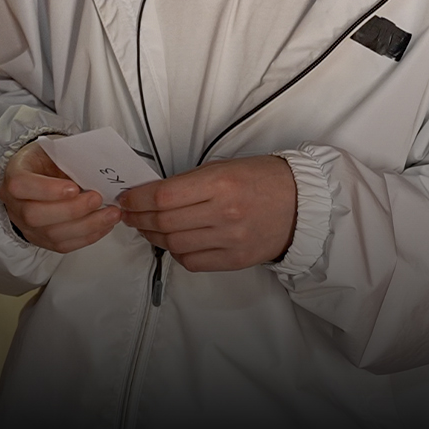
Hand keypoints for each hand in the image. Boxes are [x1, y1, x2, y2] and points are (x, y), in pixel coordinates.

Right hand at [0, 137, 119, 253]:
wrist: (41, 173)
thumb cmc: (49, 160)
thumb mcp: (55, 149)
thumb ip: (69, 158)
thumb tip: (96, 169)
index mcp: (14, 176)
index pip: (21, 186)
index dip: (47, 190)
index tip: (74, 187)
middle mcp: (15, 205)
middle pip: (35, 216)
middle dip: (71, 210)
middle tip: (97, 199)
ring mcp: (27, 226)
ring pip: (52, 235)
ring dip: (86, 226)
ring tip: (111, 214)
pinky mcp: (41, 240)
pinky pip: (63, 245)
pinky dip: (88, 237)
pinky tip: (105, 225)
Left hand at [117, 155, 296, 271]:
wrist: (302, 203)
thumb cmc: (263, 178)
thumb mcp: (225, 166)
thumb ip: (190, 182)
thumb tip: (153, 194)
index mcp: (220, 182)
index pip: (163, 195)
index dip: (137, 199)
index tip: (126, 198)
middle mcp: (224, 212)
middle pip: (164, 222)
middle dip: (139, 218)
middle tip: (129, 214)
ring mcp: (230, 239)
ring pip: (174, 245)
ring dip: (153, 237)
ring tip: (146, 228)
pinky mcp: (235, 260)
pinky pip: (192, 261)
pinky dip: (176, 253)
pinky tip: (172, 243)